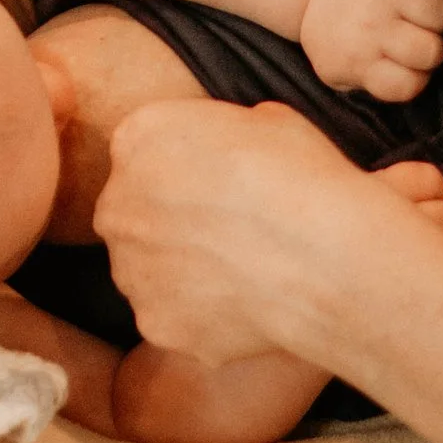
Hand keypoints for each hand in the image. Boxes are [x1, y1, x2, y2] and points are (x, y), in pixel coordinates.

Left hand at [94, 99, 439, 372]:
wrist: (324, 257)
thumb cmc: (301, 177)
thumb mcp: (264, 118)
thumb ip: (224, 134)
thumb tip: (234, 150)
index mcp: (138, 139)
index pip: (144, 152)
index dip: (185, 169)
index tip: (221, 184)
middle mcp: (118, 205)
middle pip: (133, 213)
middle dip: (169, 223)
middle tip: (227, 234)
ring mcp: (132, 270)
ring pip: (146, 270)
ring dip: (179, 272)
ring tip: (239, 273)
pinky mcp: (154, 324)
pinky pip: (172, 319)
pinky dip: (200, 318)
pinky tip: (244, 308)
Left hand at [299, 0, 442, 99]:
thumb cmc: (336, 41)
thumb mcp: (341, 77)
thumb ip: (376, 86)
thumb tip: (417, 84)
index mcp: (358, 60)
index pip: (410, 84)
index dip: (417, 79)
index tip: (409, 69)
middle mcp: (371, 24)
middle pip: (430, 50)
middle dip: (431, 50)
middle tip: (419, 41)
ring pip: (438, 10)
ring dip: (436, 17)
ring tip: (420, 17)